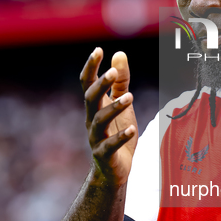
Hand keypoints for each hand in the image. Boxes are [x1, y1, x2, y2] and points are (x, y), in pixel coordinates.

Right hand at [80, 48, 137, 185]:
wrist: (114, 170)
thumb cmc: (117, 132)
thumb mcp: (122, 104)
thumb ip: (121, 81)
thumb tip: (119, 53)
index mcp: (95, 106)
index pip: (87, 83)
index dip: (91, 67)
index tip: (98, 50)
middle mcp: (92, 120)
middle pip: (90, 99)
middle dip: (100, 84)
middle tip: (113, 71)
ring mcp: (96, 138)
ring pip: (100, 121)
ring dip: (114, 108)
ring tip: (130, 97)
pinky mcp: (105, 155)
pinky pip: (110, 145)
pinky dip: (120, 137)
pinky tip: (132, 128)